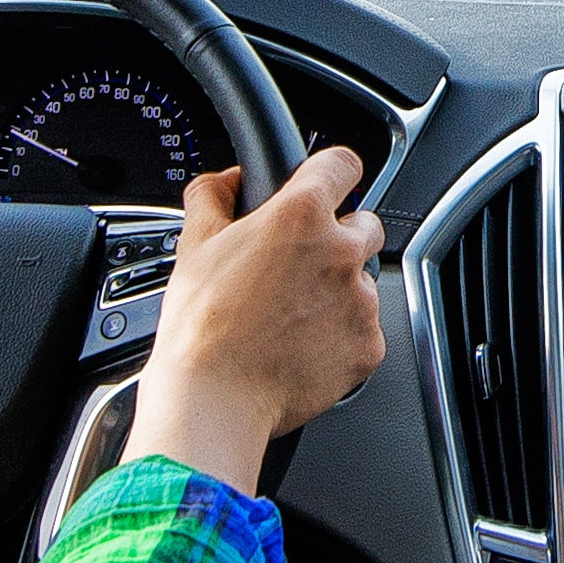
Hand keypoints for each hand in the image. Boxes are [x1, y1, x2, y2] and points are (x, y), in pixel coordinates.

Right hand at [127, 146, 384, 488]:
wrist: (215, 398)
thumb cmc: (201, 327)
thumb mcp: (194, 244)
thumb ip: (214, 196)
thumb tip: (226, 181)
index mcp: (301, 215)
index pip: (341, 164)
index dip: (331, 172)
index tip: (328, 181)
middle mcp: (341, 253)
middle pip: (363, 225)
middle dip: (336, 238)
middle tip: (296, 266)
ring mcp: (361, 302)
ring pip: (362, 281)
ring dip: (338, 290)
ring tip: (290, 314)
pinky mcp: (369, 346)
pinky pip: (364, 328)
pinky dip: (341, 334)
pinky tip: (302, 344)